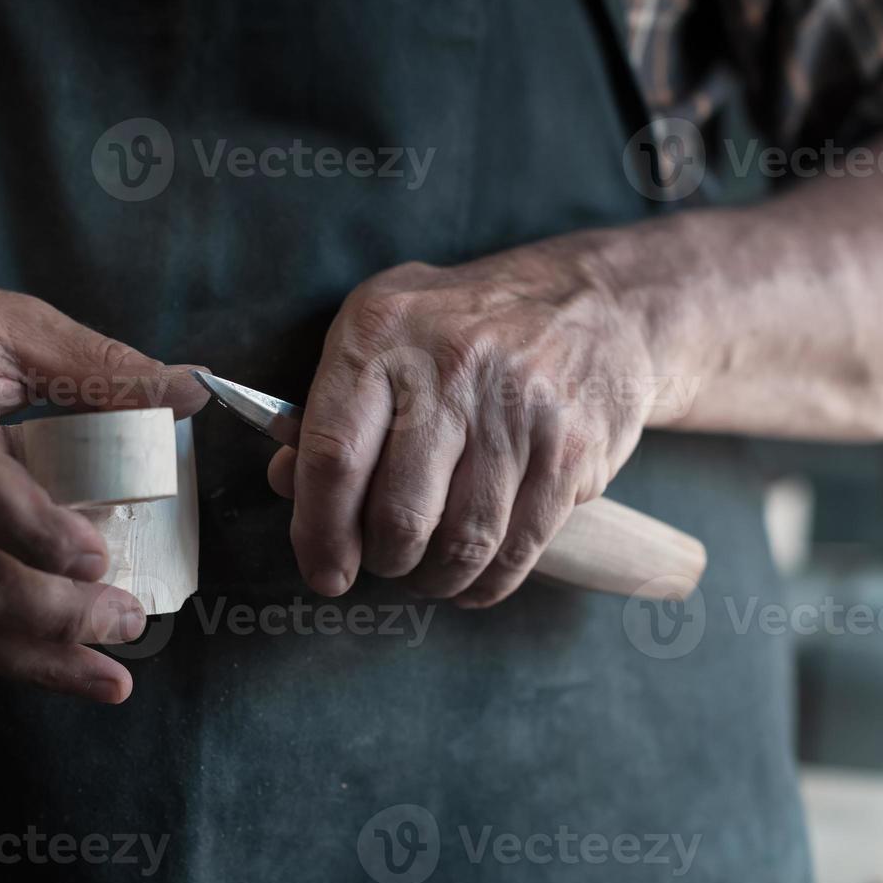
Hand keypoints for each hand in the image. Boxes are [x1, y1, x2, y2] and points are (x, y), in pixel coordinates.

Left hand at [269, 238, 655, 606]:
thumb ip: (328, 407)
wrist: (595, 302)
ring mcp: (518, 410)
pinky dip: (486, 581)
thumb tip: (287, 484)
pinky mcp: (572, 449)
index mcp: (382, 333)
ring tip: (425, 572)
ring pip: (463, 541)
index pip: (334, 454)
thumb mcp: (381, 333)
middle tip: (381, 561)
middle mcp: (451, 367)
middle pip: (400, 512)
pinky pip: (518, 547)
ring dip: (435, 578)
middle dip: (383, 560)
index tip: (322, 571)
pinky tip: (470, 577)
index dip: (320, 531)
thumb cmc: (463, 325)